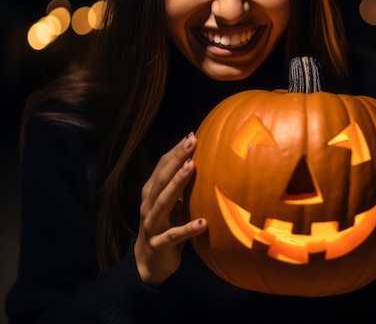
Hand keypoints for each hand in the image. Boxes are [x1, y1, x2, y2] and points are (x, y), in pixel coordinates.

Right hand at [134, 133, 206, 286]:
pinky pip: (173, 236)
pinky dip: (187, 229)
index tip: (192, 136)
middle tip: (192, 142)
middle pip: (161, 179)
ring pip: (163, 202)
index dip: (175, 152)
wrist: (148, 264)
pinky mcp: (159, 244)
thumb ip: (180, 186)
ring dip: (177, 184)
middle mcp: (148, 206)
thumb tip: (199, 162)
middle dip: (176, 159)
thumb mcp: (172, 205)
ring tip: (192, 168)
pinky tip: (203, 224)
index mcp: (151, 193)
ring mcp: (152, 225)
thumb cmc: (165, 227)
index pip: (161, 168)